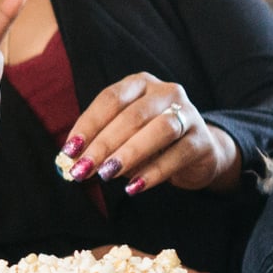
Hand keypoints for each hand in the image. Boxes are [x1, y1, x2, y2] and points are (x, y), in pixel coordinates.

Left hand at [59, 73, 238, 196]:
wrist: (196, 153)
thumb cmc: (146, 141)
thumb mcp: (120, 137)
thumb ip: (98, 143)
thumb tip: (72, 162)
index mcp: (139, 84)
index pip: (110, 99)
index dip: (88, 125)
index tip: (69, 151)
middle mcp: (166, 92)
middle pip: (133, 116)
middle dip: (103, 144)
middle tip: (82, 169)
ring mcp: (189, 114)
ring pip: (160, 130)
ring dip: (129, 154)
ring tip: (106, 174)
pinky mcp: (203, 140)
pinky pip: (179, 154)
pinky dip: (153, 172)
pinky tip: (133, 187)